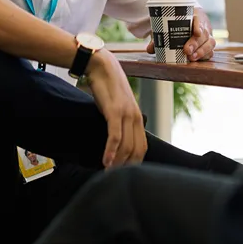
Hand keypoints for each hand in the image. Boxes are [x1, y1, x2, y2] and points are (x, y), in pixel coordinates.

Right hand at [85, 49, 146, 168]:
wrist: (101, 66)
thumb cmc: (107, 87)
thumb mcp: (117, 106)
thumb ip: (120, 121)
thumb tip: (115, 138)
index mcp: (137, 117)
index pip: (142, 147)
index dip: (135, 162)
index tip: (124, 172)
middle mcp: (136, 117)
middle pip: (136, 150)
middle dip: (126, 167)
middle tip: (114, 177)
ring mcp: (126, 114)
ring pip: (126, 146)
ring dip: (118, 162)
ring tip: (108, 173)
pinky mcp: (114, 112)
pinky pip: (115, 136)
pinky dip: (111, 151)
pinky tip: (105, 161)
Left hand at [144, 6, 216, 61]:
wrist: (190, 20)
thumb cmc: (177, 23)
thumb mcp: (168, 26)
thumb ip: (159, 36)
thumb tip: (150, 49)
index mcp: (195, 15)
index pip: (199, 19)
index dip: (199, 25)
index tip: (196, 32)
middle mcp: (204, 25)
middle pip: (204, 33)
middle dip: (196, 43)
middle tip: (187, 50)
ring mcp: (208, 36)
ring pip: (210, 43)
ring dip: (202, 51)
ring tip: (191, 58)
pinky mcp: (208, 45)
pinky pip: (211, 51)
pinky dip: (205, 55)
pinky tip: (197, 59)